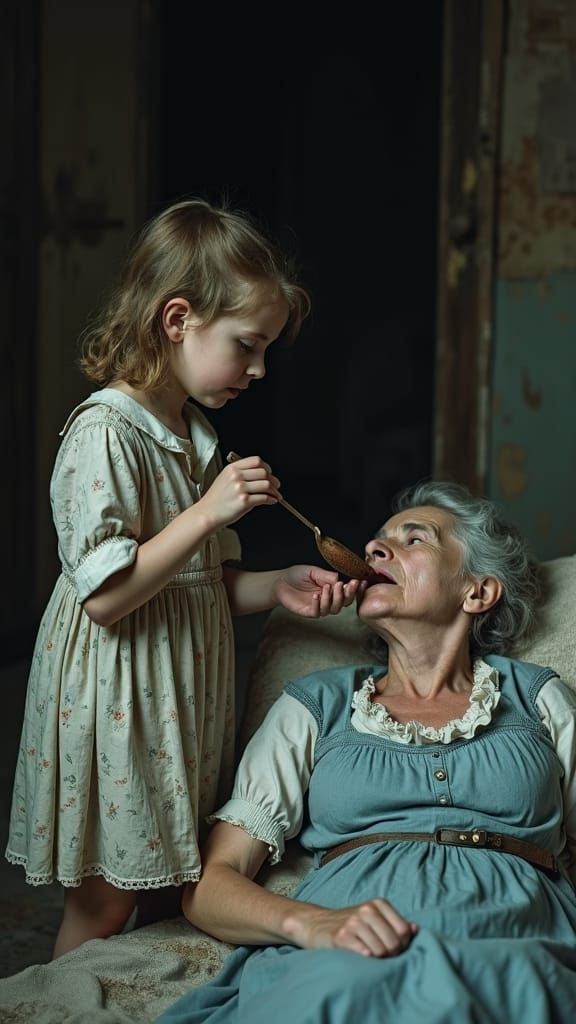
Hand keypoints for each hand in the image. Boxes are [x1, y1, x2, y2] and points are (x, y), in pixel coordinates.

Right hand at [198, 457, 279, 529]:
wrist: (207, 513)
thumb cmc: (216, 499)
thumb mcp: (225, 478)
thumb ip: (241, 474)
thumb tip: (262, 476)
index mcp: (232, 468)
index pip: (256, 461)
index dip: (267, 467)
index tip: (269, 473)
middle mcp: (236, 476)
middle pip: (264, 472)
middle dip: (273, 480)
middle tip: (276, 486)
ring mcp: (240, 489)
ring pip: (266, 484)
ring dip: (274, 491)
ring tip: (275, 495)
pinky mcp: (244, 501)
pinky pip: (264, 498)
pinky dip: (271, 499)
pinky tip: (271, 501)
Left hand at [274, 566, 363, 616]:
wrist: (280, 581)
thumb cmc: (297, 575)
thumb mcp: (314, 571)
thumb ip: (327, 575)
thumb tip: (340, 578)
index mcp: (332, 589)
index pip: (348, 592)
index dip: (355, 589)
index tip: (360, 582)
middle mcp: (328, 599)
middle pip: (344, 603)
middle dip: (346, 595)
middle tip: (341, 585)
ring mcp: (319, 607)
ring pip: (333, 609)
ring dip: (331, 599)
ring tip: (325, 588)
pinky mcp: (309, 612)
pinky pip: (318, 612)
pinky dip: (318, 604)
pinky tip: (315, 595)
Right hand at [284, 899, 417, 957]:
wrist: (316, 924)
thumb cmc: (350, 925)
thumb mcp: (373, 918)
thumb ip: (394, 923)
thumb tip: (415, 929)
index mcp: (379, 904)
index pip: (403, 931)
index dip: (402, 946)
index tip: (392, 950)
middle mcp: (367, 909)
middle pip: (394, 943)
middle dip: (390, 955)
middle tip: (380, 958)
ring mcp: (353, 922)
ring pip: (381, 951)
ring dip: (377, 961)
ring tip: (369, 957)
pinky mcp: (341, 936)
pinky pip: (364, 954)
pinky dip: (365, 960)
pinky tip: (360, 957)